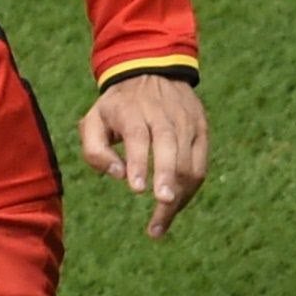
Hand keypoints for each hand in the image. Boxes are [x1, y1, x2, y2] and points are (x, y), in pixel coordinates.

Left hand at [76, 76, 207, 237]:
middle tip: (162, 204)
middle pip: (170, 147)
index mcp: (132, 110)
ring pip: (189, 161)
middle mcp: (163, 114)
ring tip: (159, 224)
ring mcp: (186, 122)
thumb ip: (95, 151)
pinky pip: (200, 165)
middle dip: (168, 178)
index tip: (138, 189)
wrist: (153, 71)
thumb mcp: (94, 120)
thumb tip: (117, 176)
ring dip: (178, 195)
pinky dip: (189, 190)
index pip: (139, 136)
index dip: (139, 162)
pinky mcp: (202, 130)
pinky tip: (173, 209)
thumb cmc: (117, 107)